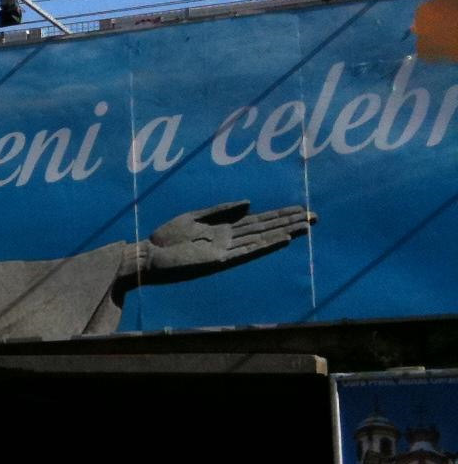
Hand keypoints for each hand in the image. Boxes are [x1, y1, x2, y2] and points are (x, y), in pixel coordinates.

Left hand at [136, 201, 313, 284]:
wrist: (148, 256)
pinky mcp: (219, 260)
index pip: (258, 221)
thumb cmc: (167, 238)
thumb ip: (221, 211)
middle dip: (289, 222)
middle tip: (315, 216)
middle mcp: (230, 240)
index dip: (279, 215)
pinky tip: (283, 240)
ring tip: (305, 226)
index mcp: (224, 230)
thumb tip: (250, 203)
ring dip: (284, 232)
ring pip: (262, 239)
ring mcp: (227, 251)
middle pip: (266, 229)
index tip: (300, 209)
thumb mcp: (194, 217)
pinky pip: (247, 252)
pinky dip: (266, 246)